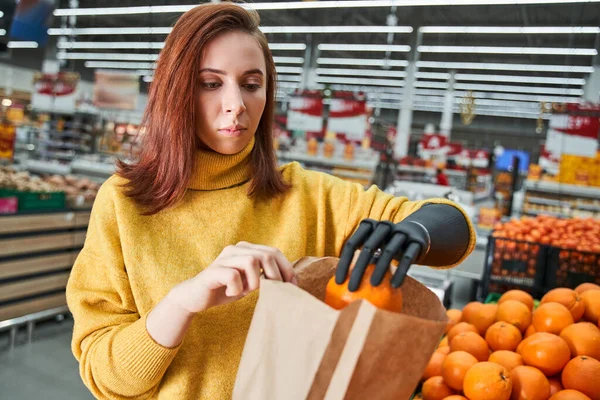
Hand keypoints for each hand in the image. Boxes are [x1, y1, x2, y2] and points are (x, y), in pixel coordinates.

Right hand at [168, 242, 295, 313]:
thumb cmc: (225, 289)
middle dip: (275, 275)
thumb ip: (265, 276)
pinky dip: (237, 288)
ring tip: (246, 291)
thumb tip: (290, 280)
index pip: (274, 252)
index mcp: (246, 249)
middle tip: (272, 291)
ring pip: (251, 262)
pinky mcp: (213, 271)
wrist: (195, 297)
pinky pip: (234, 276)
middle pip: (266, 255)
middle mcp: (236, 249)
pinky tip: (231, 293)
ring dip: (255, 282)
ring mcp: (224, 258)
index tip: (293, 286)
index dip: (287, 268)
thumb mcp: (250, 282)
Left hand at [335, 219, 429, 291]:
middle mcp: (384, 226)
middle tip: (352, 288)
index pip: (352, 244)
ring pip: (388, 252)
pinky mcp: (416, 242)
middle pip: (368, 247)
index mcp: (369, 226)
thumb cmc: (386, 244)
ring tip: (373, 286)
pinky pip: (407, 258)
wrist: (416, 234)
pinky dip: (400, 272)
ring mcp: (401, 232)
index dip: (344, 262)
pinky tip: (395, 286)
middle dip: (359, 269)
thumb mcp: (373, 245)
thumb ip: (360, 257)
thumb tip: (342, 284)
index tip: (339, 282)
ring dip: (380, 270)